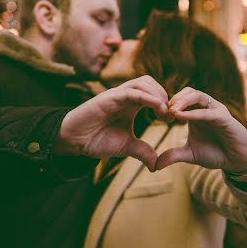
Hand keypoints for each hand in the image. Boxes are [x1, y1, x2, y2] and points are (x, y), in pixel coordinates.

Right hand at [55, 75, 170, 171]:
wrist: (75, 141)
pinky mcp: (110, 97)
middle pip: (151, 82)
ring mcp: (118, 94)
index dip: (166, 103)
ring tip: (164, 112)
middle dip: (165, 95)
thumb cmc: (97, 140)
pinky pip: (133, 91)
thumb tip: (156, 165)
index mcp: (131, 104)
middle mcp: (126, 96)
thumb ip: (142, 151)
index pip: (153, 93)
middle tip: (169, 115)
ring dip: (158, 93)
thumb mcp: (126, 147)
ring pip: (144, 82)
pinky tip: (157, 108)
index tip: (172, 120)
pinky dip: (148, 97)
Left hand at [156, 87, 246, 171]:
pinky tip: (181, 117)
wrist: (237, 162)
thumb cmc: (215, 154)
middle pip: (188, 92)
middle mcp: (206, 108)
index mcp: (197, 113)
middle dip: (174, 98)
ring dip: (183, 101)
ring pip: (198, 96)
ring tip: (171, 110)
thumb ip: (173, 155)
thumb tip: (155, 165)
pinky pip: (208, 112)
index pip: (181, 99)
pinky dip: (193, 113)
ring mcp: (216, 111)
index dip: (169, 104)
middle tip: (163, 109)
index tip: (158, 115)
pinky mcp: (225, 118)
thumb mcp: (190, 154)